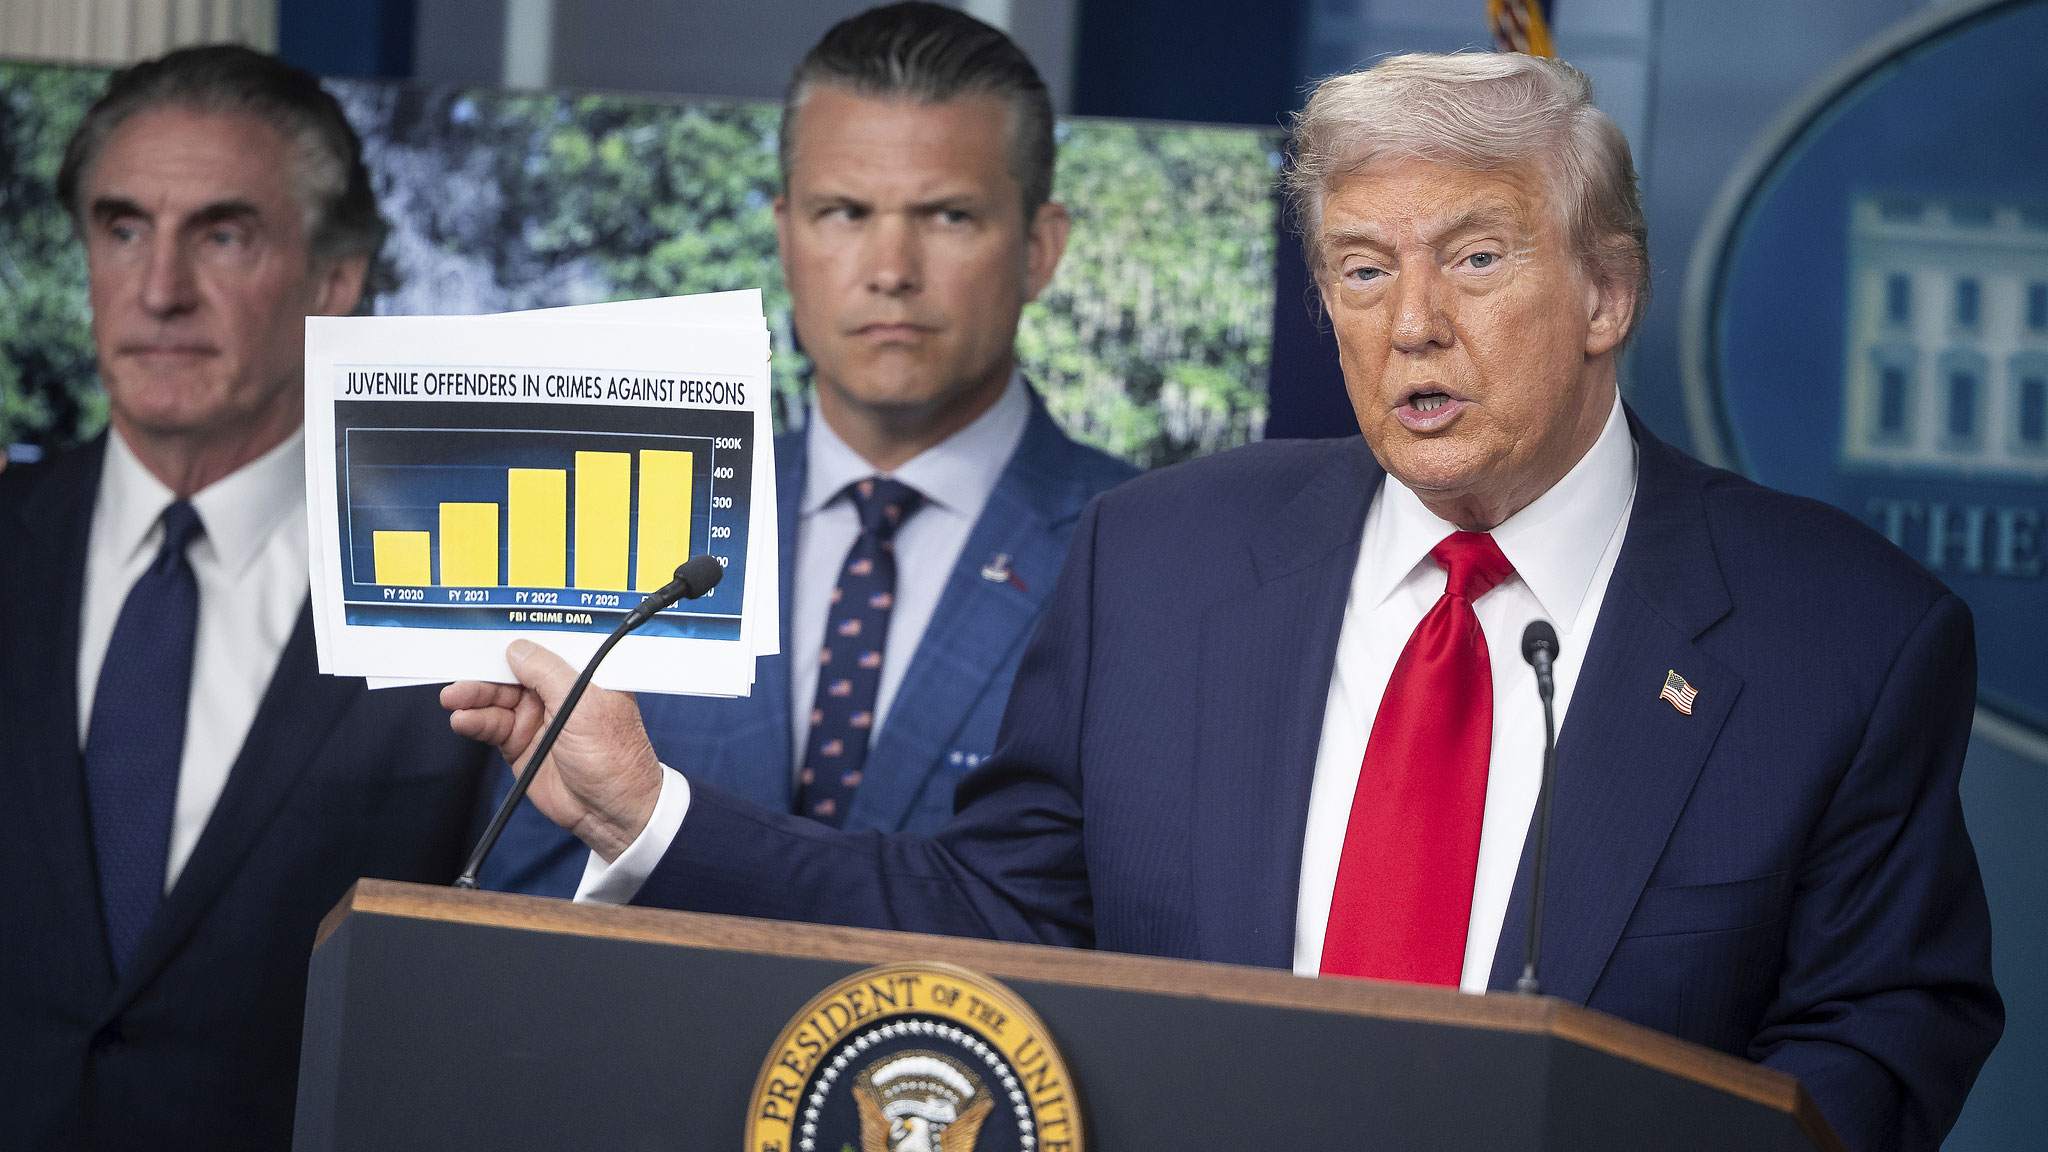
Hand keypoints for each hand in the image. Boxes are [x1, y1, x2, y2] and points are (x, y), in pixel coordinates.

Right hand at [442, 639, 663, 861]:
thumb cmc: (614, 757)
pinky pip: (491, 726)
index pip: (544, 649)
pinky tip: (463, 720)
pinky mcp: (520, 743)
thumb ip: (549, 673)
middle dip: (485, 672)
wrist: (610, 811)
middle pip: (512, 673)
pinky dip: (474, 721)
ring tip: (454, 700)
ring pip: (497, 699)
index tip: (485, 635)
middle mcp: (557, 692)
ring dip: (473, 697)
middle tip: (460, 674)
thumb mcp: (584, 705)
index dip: (516, 642)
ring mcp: (537, 717)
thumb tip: (518, 649)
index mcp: (582, 675)